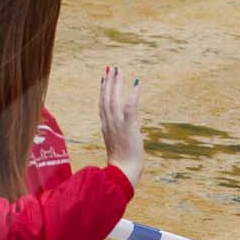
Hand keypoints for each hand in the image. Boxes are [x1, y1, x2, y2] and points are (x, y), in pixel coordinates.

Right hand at [99, 65, 143, 189]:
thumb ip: (122, 134)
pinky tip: (137, 83)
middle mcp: (109, 123)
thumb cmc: (123, 163)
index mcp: (106, 127)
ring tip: (119, 70)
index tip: (103, 79)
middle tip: (111, 68)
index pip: (102, 105)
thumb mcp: (119, 145)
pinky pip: (130, 106)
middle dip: (108, 82)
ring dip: (117, 83)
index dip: (103, 91)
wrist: (123, 172)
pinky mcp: (128, 127)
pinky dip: (133, 94)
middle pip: (106, 98)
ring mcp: (117, 124)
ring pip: (114, 99)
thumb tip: (130, 128)